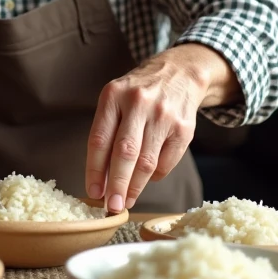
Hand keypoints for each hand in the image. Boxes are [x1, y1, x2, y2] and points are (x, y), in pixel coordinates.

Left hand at [86, 45, 229, 212]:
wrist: (179, 72)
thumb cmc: (138, 94)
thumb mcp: (115, 102)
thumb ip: (106, 135)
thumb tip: (99, 180)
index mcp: (114, 95)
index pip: (99, 139)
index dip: (94, 170)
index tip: (93, 192)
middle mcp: (139, 103)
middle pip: (125, 153)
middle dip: (116, 184)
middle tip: (111, 206)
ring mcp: (164, 115)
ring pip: (147, 162)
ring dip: (135, 187)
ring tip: (125, 200)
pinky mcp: (184, 128)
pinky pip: (167, 162)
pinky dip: (155, 176)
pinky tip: (148, 177)